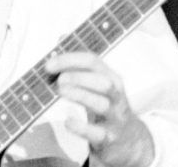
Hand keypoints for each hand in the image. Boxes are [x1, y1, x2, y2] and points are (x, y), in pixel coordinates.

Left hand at [45, 52, 153, 166]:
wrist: (128, 140)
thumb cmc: (107, 106)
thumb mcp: (97, 82)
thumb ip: (79, 62)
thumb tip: (62, 37)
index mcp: (111, 77)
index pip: (93, 62)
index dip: (70, 60)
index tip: (49, 64)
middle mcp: (116, 95)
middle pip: (103, 81)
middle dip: (79, 77)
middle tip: (58, 80)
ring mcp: (115, 117)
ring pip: (102, 104)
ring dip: (80, 95)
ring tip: (60, 92)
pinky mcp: (110, 138)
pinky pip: (98, 133)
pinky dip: (81, 128)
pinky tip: (68, 121)